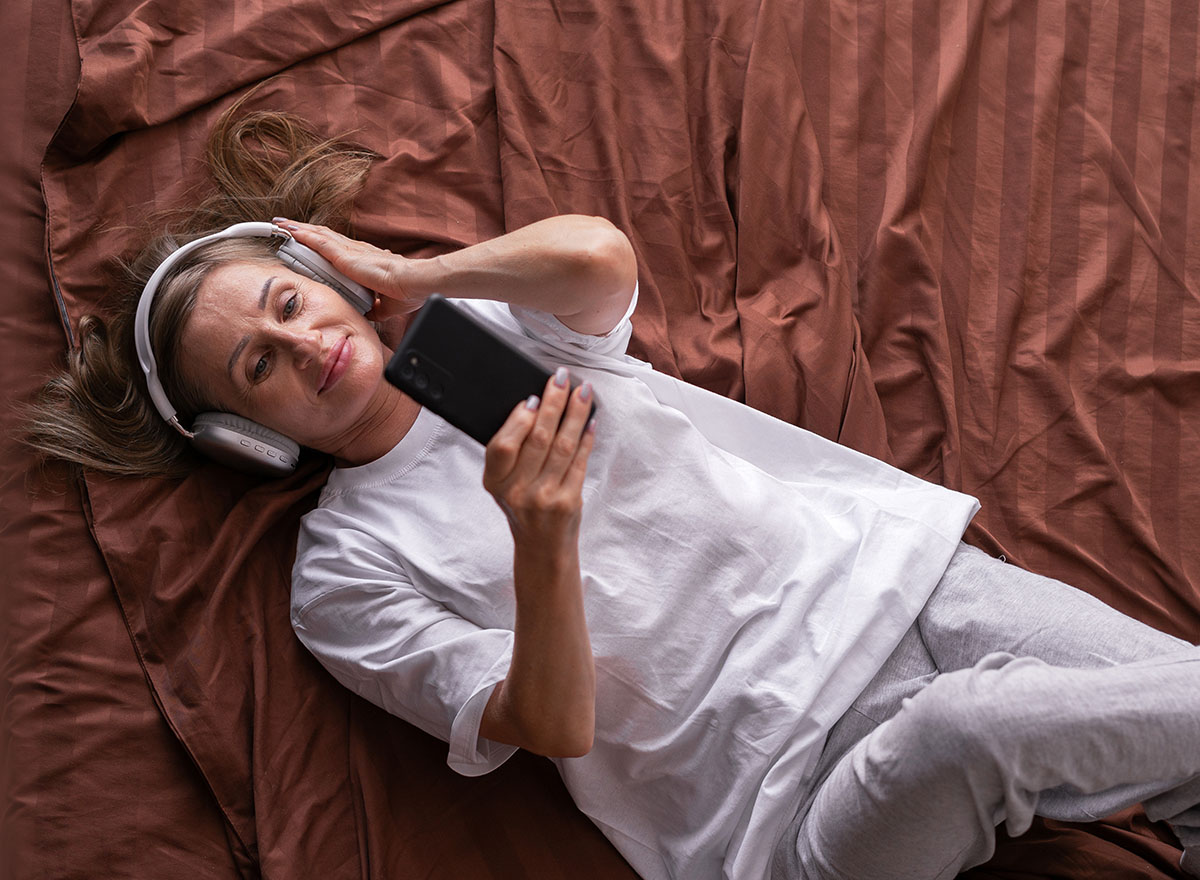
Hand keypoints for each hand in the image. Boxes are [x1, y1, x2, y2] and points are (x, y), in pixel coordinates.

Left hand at [271, 218, 424, 321]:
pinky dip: (302, 234)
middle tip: (286, 226)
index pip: (338, 247)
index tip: (308, 239)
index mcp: (364, 261)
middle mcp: (356, 251)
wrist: (415, 284)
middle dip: (304, 230)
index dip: (322, 242)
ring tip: (281, 224)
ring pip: (318, 234)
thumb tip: (367, 314)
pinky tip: (289, 230)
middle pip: (324, 236)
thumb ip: (373, 308)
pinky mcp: (345, 256)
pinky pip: (318, 241)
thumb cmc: (407, 292)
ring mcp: (350, 251)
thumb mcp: (385, 305)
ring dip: (298, 228)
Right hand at [482, 368, 595, 548]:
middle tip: (562, 379)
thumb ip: (511, 452)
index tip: (533, 397)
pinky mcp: (568, 501)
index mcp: (495, 482)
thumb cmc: (523, 508)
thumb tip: (536, 405)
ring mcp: (544, 498)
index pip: (502, 446)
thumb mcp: (503, 484)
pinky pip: (580, 461)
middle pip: (538, 438)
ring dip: (576, 413)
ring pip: (563, 445)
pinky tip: (591, 420)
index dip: (518, 420)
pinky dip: (587, 437)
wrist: (541, 547)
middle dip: (554, 403)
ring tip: (583, 392)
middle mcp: (517, 491)